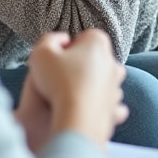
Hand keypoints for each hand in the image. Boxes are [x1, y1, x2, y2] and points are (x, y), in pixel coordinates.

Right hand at [20, 30, 128, 149]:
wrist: (76, 120)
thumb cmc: (58, 83)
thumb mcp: (41, 53)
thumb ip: (49, 40)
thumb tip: (62, 39)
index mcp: (98, 43)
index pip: (84, 37)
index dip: (67, 47)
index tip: (56, 60)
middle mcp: (113, 62)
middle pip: (94, 59)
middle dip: (79, 65)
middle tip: (59, 77)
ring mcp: (116, 86)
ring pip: (101, 81)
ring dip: (88, 86)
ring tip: (68, 95)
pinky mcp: (115, 108)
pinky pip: (108, 104)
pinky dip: (98, 107)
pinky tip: (83, 109)